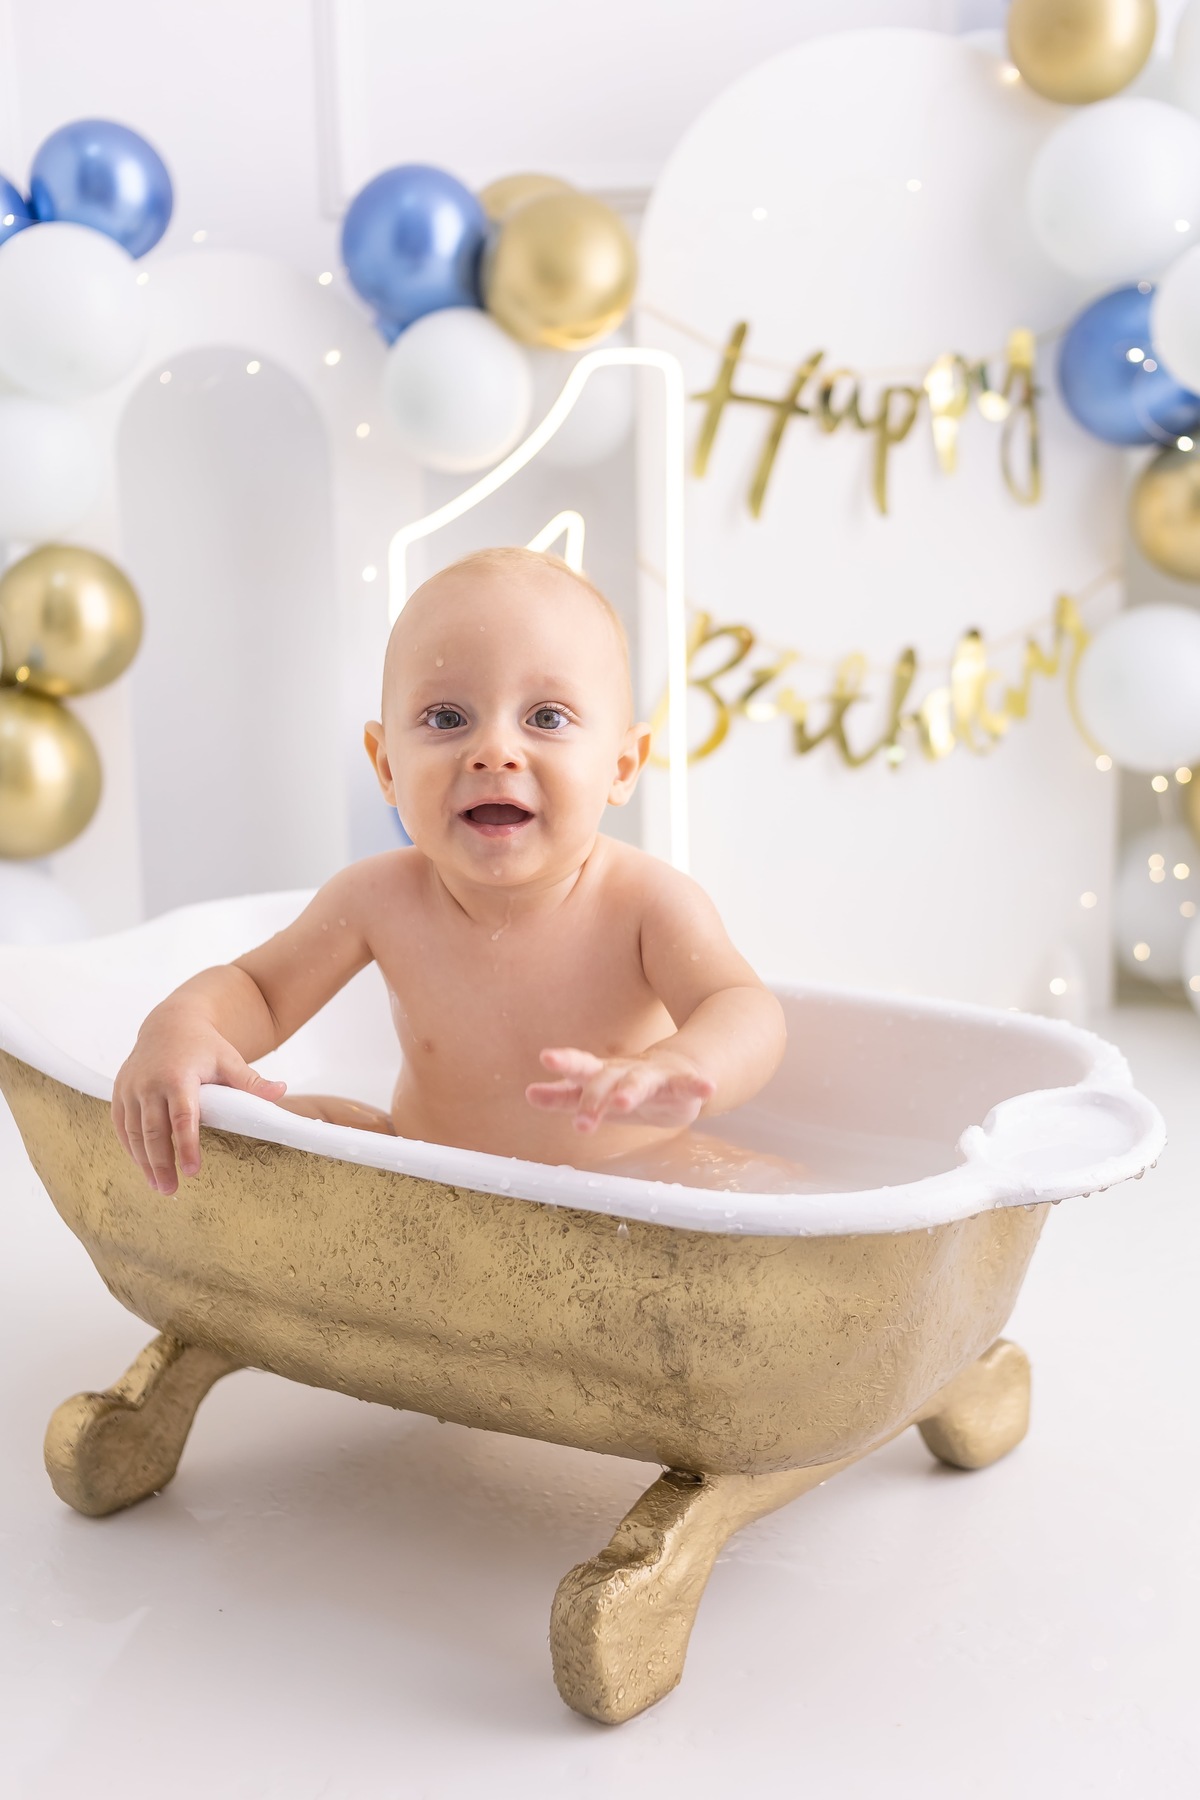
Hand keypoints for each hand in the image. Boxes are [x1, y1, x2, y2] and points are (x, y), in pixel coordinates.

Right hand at [111, 1009, 286, 1195]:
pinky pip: (121, 1125)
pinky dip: (130, 1148)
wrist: (169, 1024)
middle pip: (153, 1131)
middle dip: (162, 1163)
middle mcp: (150, 1082)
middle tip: (171, 1190)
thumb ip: (251, 1081)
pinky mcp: (120, 1091)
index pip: (182, 1118)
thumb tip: (281, 1092)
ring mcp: (131, 1087)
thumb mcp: (230, 1060)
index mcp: (178, 1076)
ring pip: (134, 1132)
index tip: (193, 1171)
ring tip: (158, 1186)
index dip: (187, 1146)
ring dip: (144, 1162)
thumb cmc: (204, 1046)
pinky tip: (142, 1166)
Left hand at [526, 1046, 714, 1134]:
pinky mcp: (682, 1084)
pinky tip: (707, 1088)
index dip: (565, 1062)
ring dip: (631, 1090)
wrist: (679, 1068)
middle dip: (593, 1098)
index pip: (580, 1067)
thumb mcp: (596, 1092)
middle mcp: (626, 1071)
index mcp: (603, 1074)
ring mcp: (655, 1075)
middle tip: (581, 1122)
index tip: (546, 1057)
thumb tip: (528, 1094)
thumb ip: (563, 1096)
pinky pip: (690, 1084)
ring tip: (622, 1102)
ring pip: (641, 1082)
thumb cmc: (628, 1086)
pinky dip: (698, 1085)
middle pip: (606, 1080)